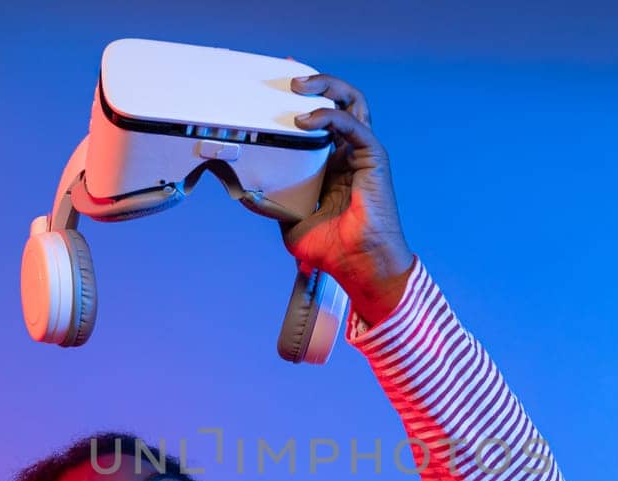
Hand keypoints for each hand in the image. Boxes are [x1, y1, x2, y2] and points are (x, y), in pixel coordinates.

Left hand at [285, 71, 414, 324]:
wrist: (358, 265)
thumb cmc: (332, 249)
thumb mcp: (290, 222)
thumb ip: (272, 202)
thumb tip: (243, 191)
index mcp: (333, 165)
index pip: (320, 120)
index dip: (304, 100)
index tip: (277, 87)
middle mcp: (348, 153)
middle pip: (338, 102)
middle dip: (315, 82)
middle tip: (287, 78)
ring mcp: (362, 153)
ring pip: (351, 102)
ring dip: (325, 87)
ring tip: (298, 86)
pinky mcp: (373, 158)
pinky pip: (353, 125)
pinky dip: (330, 116)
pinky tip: (306, 120)